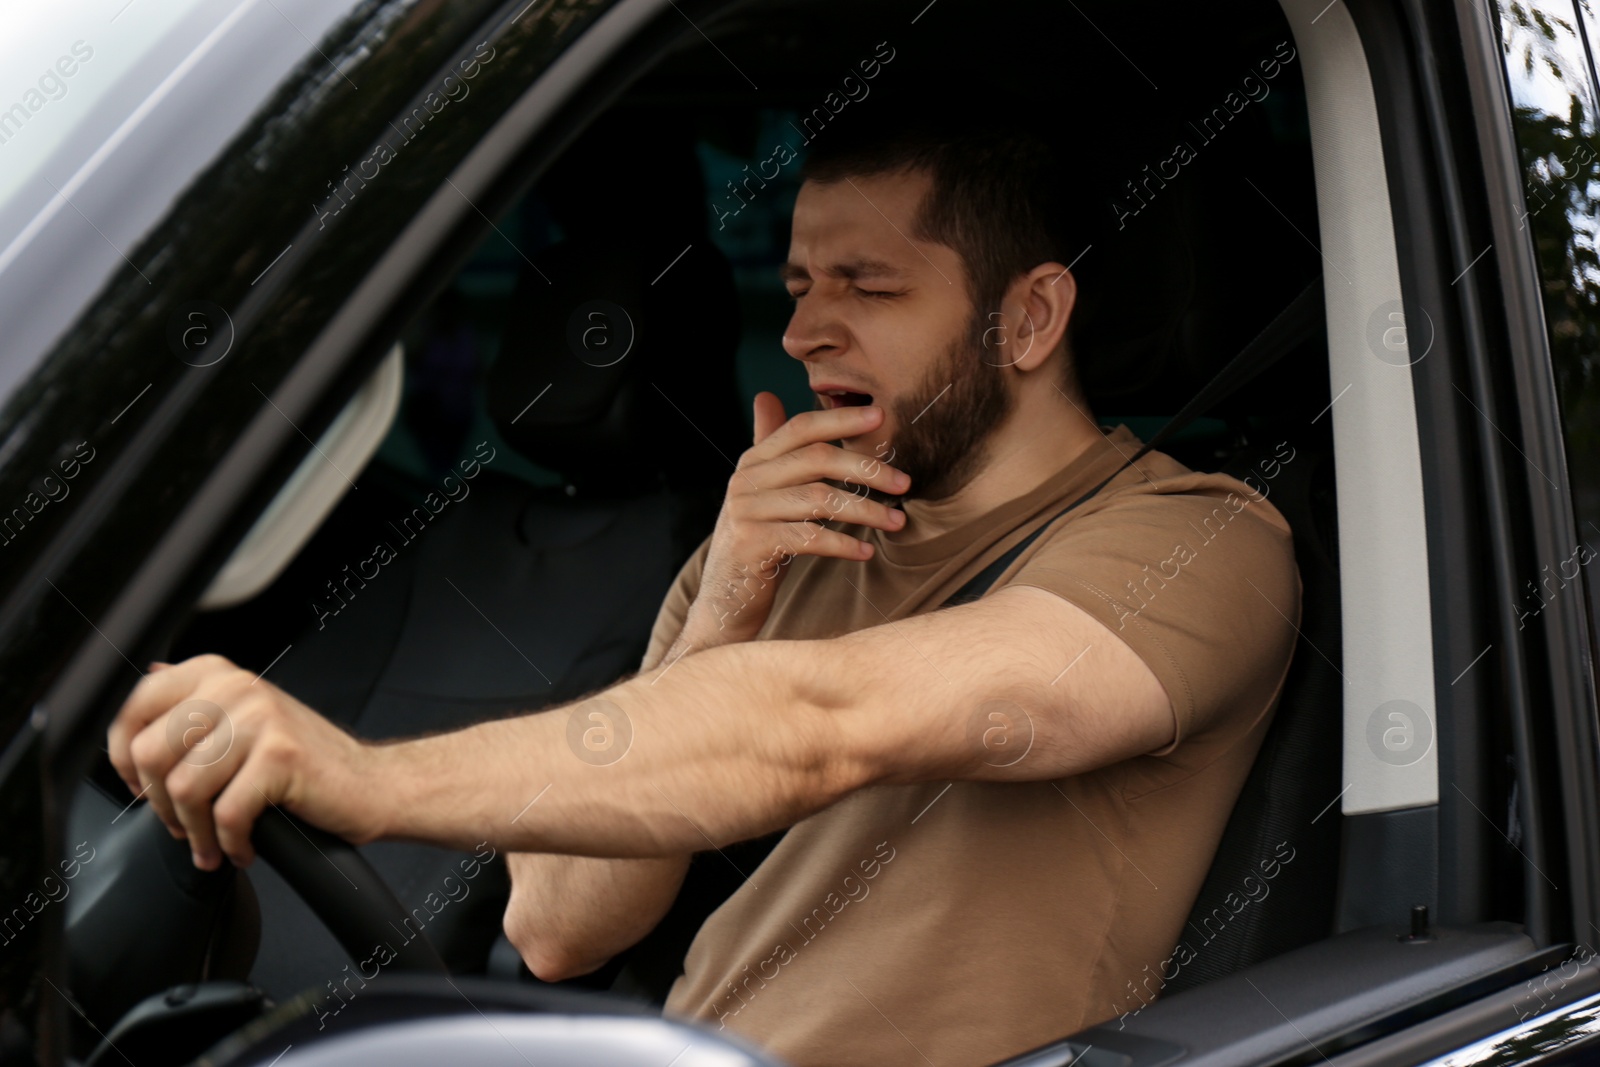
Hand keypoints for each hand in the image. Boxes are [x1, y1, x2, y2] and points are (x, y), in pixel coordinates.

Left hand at [107, 654, 378, 869]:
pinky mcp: (281, 756)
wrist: (369, 784)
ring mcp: (261, 719)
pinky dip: (229, 843)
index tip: (142, 787)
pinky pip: (226, 813)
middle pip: (151, 753)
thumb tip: (147, 679)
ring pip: (185, 788)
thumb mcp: (246, 718)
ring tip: (212, 844)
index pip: (136, 706)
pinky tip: (242, 847)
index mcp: (219, 675)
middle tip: (184, 825)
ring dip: (195, 832)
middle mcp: (237, 687)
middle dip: (160, 804)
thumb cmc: (306, 762)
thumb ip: (196, 701)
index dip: (124, 757)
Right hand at [682, 393, 910, 644]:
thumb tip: (767, 395)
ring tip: (897, 521)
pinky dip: (842, 544)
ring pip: (819, 500)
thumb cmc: (755, 542)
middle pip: (817, 460)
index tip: (881, 416)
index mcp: (753, 462)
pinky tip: (866, 551)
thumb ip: (772, 450)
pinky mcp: (751, 545)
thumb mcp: (761, 492)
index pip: (801, 428)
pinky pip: (809, 538)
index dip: (841, 419)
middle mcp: (746, 481)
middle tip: (905, 482)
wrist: (723, 600)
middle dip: (866, 469)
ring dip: (866, 511)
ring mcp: (746, 512)